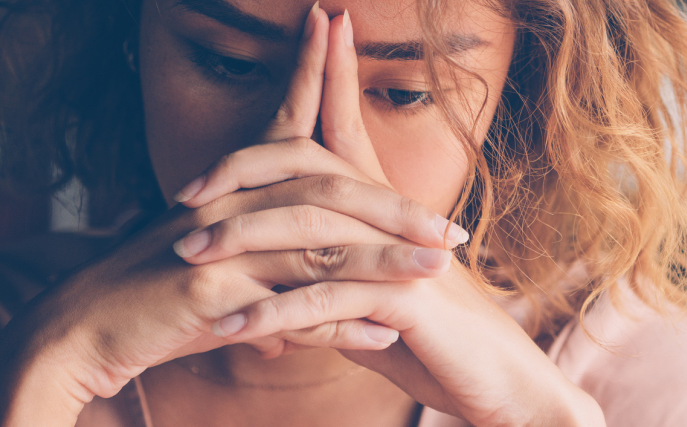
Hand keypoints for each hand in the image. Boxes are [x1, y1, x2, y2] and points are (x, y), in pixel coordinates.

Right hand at [0, 6, 465, 425]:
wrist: (78, 334)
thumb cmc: (153, 306)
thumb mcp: (224, 279)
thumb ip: (281, 282)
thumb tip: (335, 305)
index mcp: (233, 190)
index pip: (285, 125)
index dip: (314, 74)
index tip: (338, 24)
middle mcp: (229, 205)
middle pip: (325, 188)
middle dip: (394, 208)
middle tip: (453, 229)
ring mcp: (219, 243)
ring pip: (318, 241)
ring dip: (385, 259)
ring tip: (439, 270)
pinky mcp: (208, 289)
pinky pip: (289, 305)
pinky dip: (339, 325)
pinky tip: (382, 336)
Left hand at [175, 11, 604, 426]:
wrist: (502, 385)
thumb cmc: (438, 344)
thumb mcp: (375, 306)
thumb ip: (332, 283)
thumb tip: (285, 284)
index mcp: (388, 212)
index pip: (349, 130)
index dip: (330, 75)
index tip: (315, 26)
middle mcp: (395, 223)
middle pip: (314, 168)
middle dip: (245, 170)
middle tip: (183, 194)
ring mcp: (402, 258)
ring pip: (312, 231)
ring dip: (241, 244)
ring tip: (186, 258)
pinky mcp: (407, 303)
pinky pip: (326, 300)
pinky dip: (273, 315)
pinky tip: (231, 328)